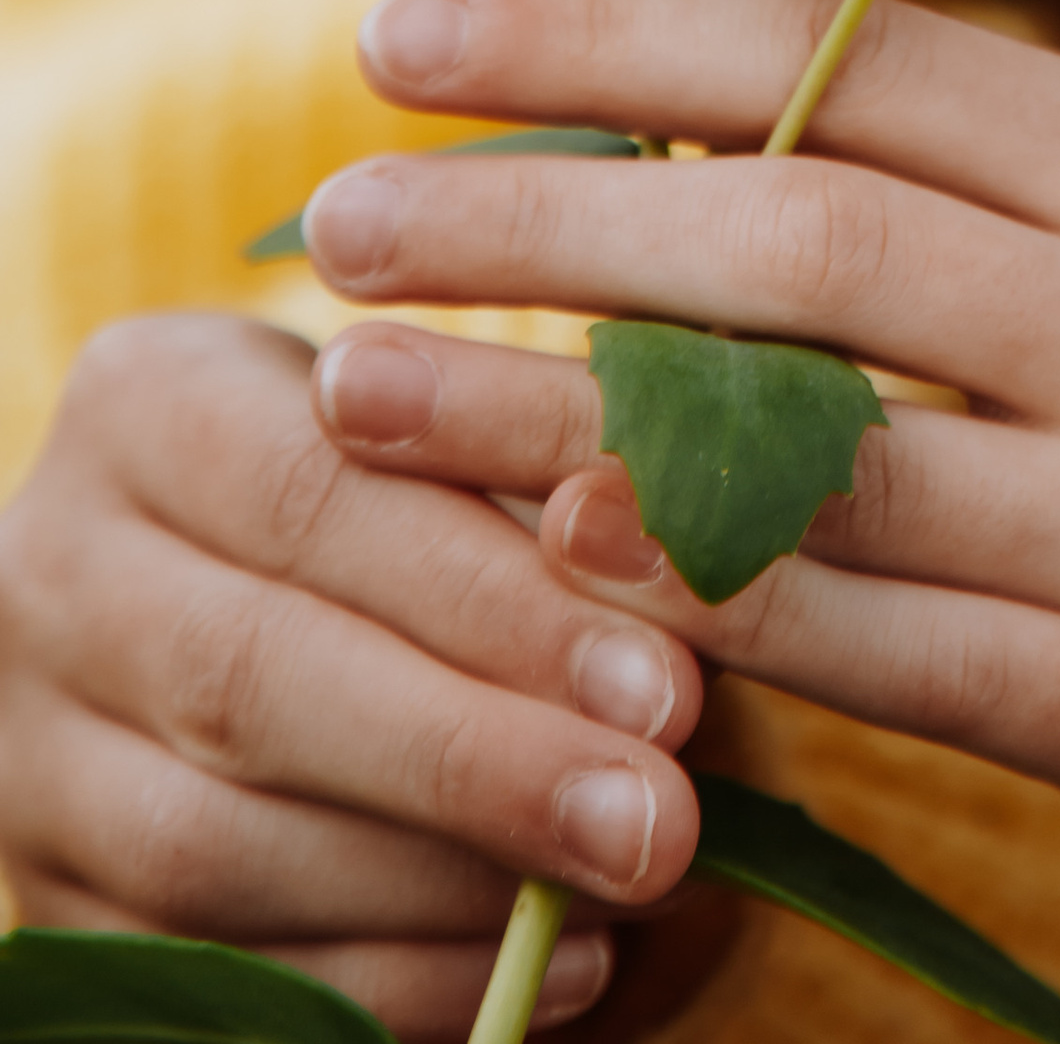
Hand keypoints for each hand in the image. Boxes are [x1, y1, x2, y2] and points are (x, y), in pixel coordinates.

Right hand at [0, 310, 708, 1037]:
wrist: (227, 580)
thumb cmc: (394, 479)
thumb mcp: (440, 428)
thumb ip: (532, 485)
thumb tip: (667, 581)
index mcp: (146, 403)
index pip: (314, 495)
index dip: (491, 600)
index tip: (666, 683)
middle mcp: (52, 572)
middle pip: (252, 682)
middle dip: (477, 759)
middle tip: (658, 816)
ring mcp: (31, 753)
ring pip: (215, 850)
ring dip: (442, 887)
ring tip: (621, 888)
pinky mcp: (50, 902)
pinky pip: (212, 976)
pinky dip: (396, 985)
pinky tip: (546, 969)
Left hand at [303, 0, 1059, 939]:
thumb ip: (1006, 189)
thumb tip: (707, 134)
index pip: (867, 61)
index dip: (627, 36)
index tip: (422, 27)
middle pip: (814, 242)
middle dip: (550, 218)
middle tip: (343, 210)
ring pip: (822, 463)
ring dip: (564, 430)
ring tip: (372, 400)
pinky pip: (895, 659)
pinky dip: (714, 614)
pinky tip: (561, 583)